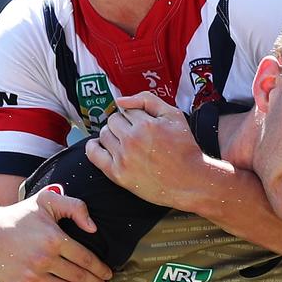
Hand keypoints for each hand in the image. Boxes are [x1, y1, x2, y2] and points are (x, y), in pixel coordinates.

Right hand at [0, 189, 110, 281]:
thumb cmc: (20, 216)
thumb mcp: (47, 200)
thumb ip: (75, 207)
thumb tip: (94, 227)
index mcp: (54, 239)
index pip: (86, 259)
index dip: (101, 269)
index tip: (108, 272)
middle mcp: (43, 260)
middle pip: (80, 278)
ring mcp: (31, 278)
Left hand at [86, 92, 205, 207]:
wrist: (189, 181)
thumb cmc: (184, 149)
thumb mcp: (174, 116)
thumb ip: (148, 100)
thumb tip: (120, 100)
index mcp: (146, 124)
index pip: (126, 110)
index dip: (135, 116)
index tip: (142, 124)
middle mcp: (132, 140)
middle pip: (113, 120)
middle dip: (122, 124)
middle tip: (134, 133)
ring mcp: (123, 157)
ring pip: (104, 134)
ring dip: (112, 135)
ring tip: (125, 142)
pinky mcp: (117, 174)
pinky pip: (93, 154)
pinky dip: (93, 147)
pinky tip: (99, 145)